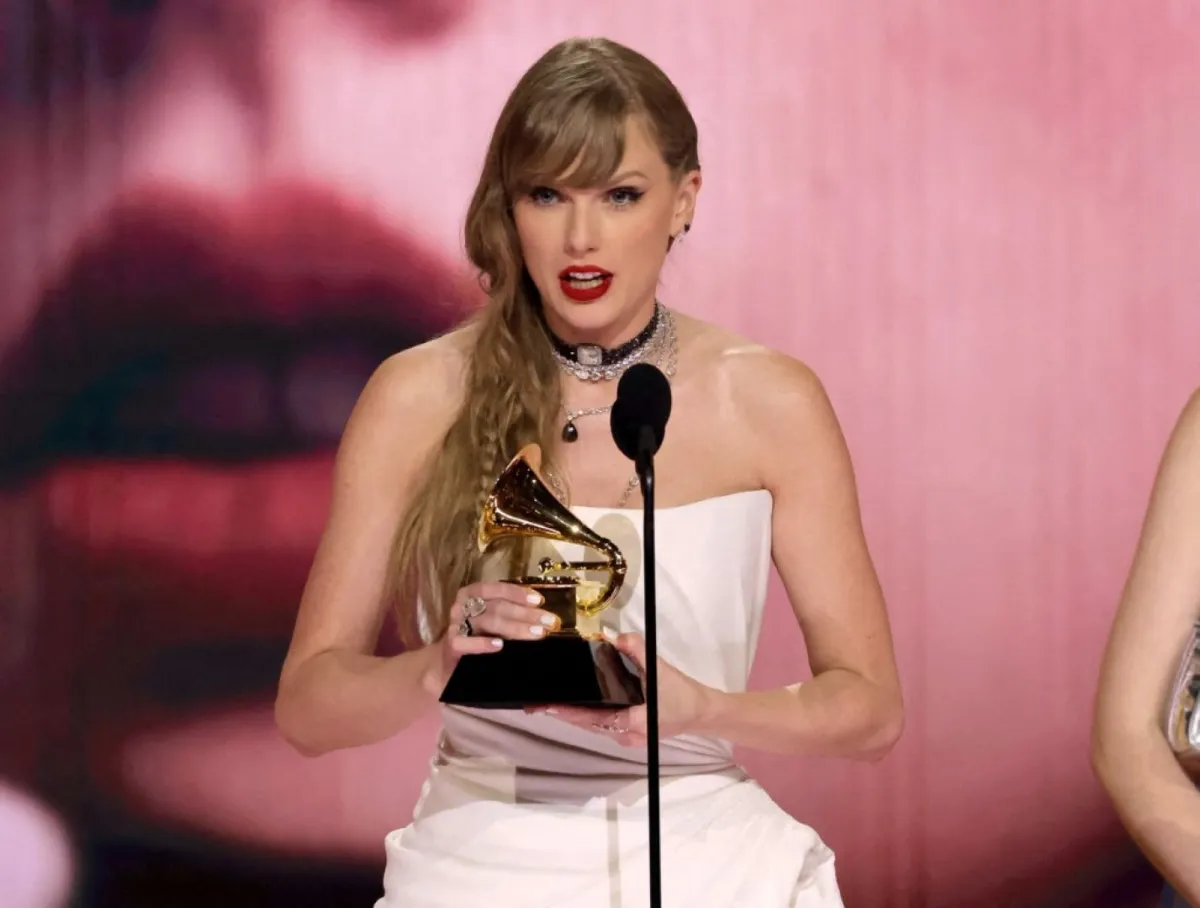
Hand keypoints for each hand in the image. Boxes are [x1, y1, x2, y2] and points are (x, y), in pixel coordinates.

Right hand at [424, 581, 560, 694]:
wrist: (446, 665)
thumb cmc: (475, 638)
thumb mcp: (491, 623)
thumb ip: (509, 615)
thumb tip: (542, 616)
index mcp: (471, 594)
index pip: (495, 588)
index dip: (517, 593)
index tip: (539, 601)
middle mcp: (461, 606)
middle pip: (496, 606)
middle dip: (526, 614)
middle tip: (548, 622)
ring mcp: (454, 626)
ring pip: (486, 622)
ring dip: (514, 628)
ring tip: (535, 634)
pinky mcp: (450, 646)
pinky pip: (464, 642)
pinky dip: (482, 644)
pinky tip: (499, 646)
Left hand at [536, 632, 715, 746]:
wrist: (701, 712)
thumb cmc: (682, 694)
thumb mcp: (660, 668)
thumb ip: (636, 649)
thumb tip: (612, 635)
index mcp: (631, 723)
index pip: (591, 718)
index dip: (567, 712)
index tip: (546, 705)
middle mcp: (625, 735)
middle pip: (586, 724)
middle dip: (563, 712)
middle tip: (537, 702)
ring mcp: (626, 736)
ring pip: (592, 725)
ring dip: (572, 714)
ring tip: (549, 702)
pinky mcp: (628, 732)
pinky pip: (601, 723)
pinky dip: (586, 713)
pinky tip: (575, 703)